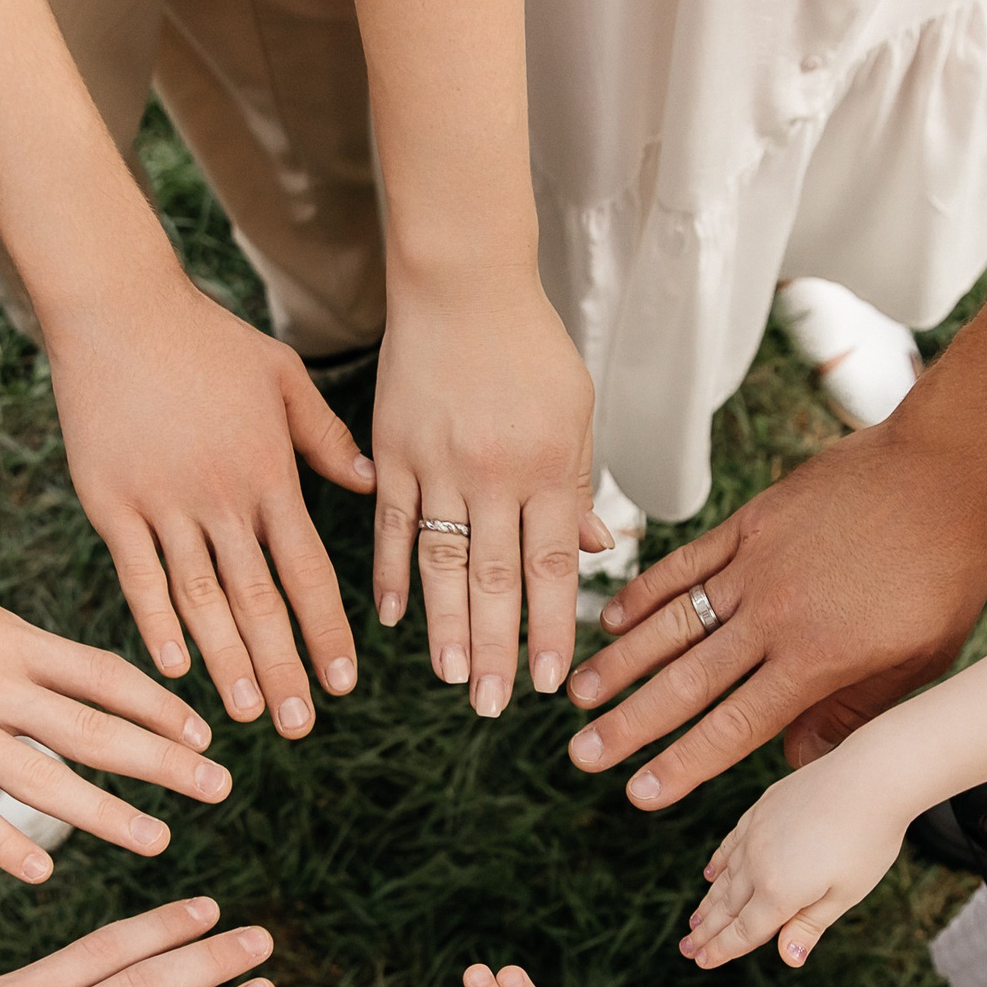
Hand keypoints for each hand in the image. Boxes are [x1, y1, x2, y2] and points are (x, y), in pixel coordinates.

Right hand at [0, 527, 230, 881]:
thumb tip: (23, 654)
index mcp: (5, 636)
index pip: (105, 676)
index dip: (159, 708)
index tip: (202, 733)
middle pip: (96, 731)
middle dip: (165, 763)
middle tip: (218, 788)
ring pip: (44, 780)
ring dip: (108, 815)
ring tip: (159, 840)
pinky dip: (5, 846)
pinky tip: (44, 874)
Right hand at [48, 282, 372, 738]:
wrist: (118, 308)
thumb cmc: (207, 339)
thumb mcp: (283, 377)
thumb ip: (327, 438)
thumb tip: (371, 484)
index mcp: (269, 475)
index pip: (307, 572)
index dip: (326, 632)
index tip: (342, 684)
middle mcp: (221, 499)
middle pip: (259, 601)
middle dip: (282, 669)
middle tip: (299, 726)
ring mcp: (163, 504)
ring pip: (202, 600)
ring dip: (226, 662)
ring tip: (246, 715)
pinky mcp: (112, 503)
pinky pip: (138, 575)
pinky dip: (156, 624)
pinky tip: (175, 670)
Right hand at [370, 276, 602, 715]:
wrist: (462, 280)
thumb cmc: (529, 347)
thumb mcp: (576, 411)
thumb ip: (577, 483)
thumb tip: (595, 550)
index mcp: (548, 466)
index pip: (550, 566)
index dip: (550, 628)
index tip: (550, 682)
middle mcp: (493, 472)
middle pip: (494, 578)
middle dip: (496, 649)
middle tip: (494, 706)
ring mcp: (437, 463)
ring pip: (440, 562)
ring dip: (444, 627)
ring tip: (451, 677)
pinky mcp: (392, 449)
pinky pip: (391, 523)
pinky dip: (391, 574)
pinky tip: (391, 619)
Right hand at [564, 421, 986, 806]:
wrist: (946, 471)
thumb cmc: (944, 569)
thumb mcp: (918, 657)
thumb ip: (852, 710)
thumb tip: (798, 758)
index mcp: (816, 659)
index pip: (734, 725)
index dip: (683, 764)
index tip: (640, 794)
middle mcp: (773, 617)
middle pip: (687, 683)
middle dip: (630, 726)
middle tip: (583, 755)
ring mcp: (756, 566)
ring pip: (673, 624)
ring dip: (621, 663)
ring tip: (578, 694)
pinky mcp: (752, 523)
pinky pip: (686, 564)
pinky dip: (646, 592)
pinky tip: (613, 618)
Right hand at [681, 744, 910, 968]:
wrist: (870, 776)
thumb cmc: (867, 839)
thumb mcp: (845, 893)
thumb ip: (810, 925)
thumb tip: (787, 959)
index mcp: (780, 891)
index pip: (743, 931)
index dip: (721, 949)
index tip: (701, 962)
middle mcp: (758, 864)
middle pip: (728, 907)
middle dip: (706, 931)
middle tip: (686, 949)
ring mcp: (756, 834)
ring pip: (725, 877)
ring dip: (709, 901)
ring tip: (694, 919)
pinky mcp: (761, 809)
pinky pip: (731, 844)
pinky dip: (719, 863)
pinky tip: (710, 874)